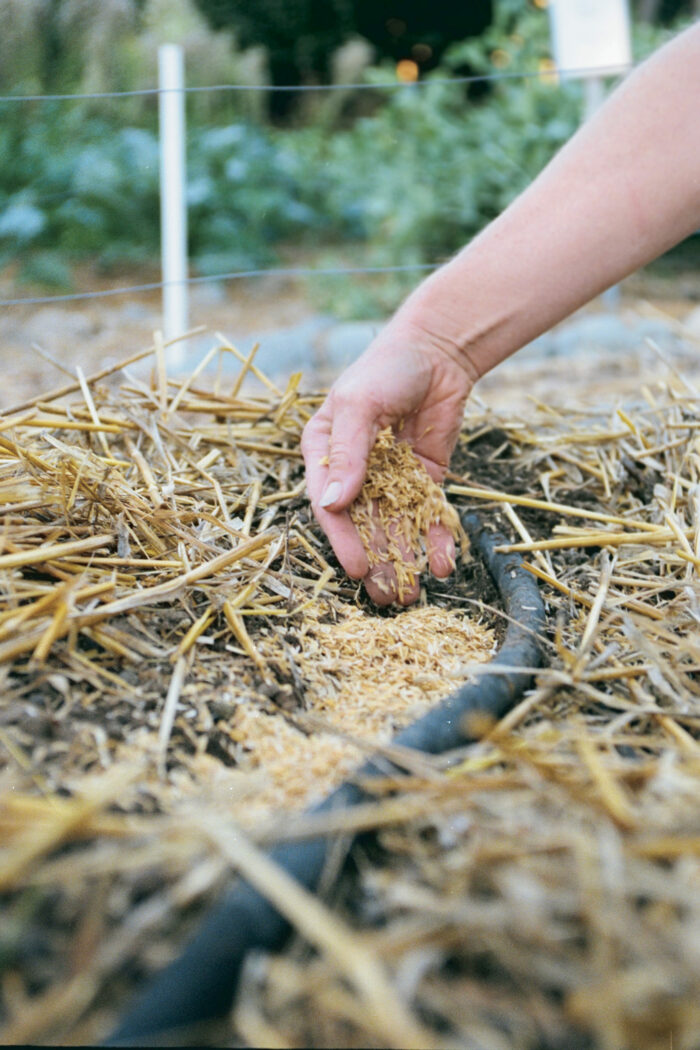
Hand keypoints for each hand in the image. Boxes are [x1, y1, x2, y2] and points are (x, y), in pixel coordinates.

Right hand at [301, 315, 475, 605]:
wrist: (439, 351)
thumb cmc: (386, 369)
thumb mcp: (359, 406)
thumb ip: (348, 453)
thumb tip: (332, 503)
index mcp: (324, 453)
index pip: (330, 506)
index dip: (343, 540)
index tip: (357, 569)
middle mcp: (354, 472)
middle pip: (363, 526)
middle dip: (376, 562)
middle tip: (388, 597)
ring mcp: (390, 478)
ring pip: (395, 528)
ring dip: (404, 561)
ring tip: (413, 595)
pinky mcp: (424, 479)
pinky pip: (428, 515)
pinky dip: (435, 539)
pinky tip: (444, 564)